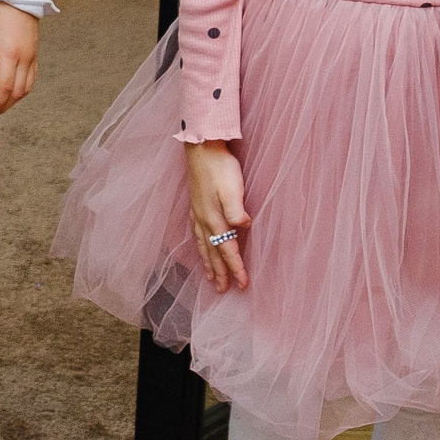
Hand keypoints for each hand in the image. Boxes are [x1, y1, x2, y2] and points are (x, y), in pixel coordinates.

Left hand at [0, 2, 40, 118]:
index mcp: (10, 53)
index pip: (5, 87)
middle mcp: (24, 59)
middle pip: (17, 92)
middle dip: (3, 106)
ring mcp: (32, 58)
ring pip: (27, 89)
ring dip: (13, 101)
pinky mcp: (34, 55)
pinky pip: (32, 80)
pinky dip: (22, 91)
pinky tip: (12, 93)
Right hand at [185, 139, 250, 291]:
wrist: (201, 148)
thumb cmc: (220, 167)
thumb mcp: (232, 188)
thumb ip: (236, 210)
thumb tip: (243, 227)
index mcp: (214, 218)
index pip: (227, 250)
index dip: (236, 268)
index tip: (243, 284)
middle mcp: (204, 220)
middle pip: (213, 253)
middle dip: (219, 273)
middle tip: (224, 291)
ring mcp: (197, 213)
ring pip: (203, 246)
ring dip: (208, 264)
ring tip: (211, 278)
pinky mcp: (196, 206)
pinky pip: (197, 235)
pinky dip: (200, 248)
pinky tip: (201, 248)